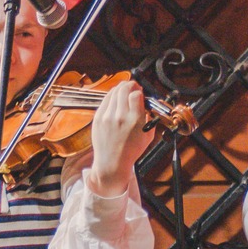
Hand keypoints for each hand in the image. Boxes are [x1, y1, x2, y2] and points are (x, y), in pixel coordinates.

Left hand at [84, 78, 150, 197]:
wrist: (112, 163)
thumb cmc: (131, 150)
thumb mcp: (148, 135)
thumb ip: (149, 117)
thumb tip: (146, 102)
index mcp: (135, 121)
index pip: (136, 94)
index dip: (139, 91)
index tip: (140, 93)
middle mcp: (120, 117)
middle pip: (124, 90)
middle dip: (130, 85)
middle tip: (133, 87)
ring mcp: (107, 117)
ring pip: (114, 92)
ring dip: (121, 88)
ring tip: (125, 90)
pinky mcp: (98, 119)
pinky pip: (105, 100)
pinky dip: (111, 96)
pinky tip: (116, 98)